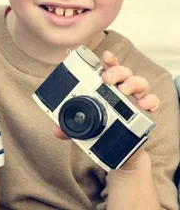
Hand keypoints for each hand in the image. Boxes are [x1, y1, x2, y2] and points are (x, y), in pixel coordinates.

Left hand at [53, 51, 159, 168]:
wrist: (119, 153)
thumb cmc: (101, 131)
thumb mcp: (83, 128)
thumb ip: (69, 127)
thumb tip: (56, 131)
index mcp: (107, 88)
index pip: (108, 69)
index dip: (109, 60)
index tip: (105, 55)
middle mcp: (122, 90)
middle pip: (124, 72)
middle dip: (116, 71)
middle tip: (107, 78)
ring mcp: (135, 100)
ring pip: (140, 83)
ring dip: (132, 83)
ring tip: (123, 89)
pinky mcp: (147, 113)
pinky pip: (153, 102)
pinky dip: (150, 100)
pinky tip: (143, 104)